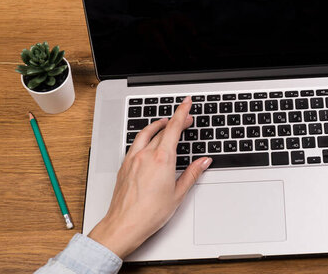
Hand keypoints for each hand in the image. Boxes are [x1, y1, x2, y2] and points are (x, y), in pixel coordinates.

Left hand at [88, 96, 211, 257]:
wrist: (124, 225)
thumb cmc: (150, 214)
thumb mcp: (178, 194)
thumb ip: (192, 174)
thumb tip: (203, 162)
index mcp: (162, 159)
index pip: (174, 127)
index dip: (182, 112)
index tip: (187, 103)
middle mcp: (146, 155)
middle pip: (162, 129)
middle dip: (175, 120)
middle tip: (185, 118)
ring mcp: (133, 159)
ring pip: (145, 133)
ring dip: (157, 125)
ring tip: (165, 123)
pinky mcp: (124, 165)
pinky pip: (135, 143)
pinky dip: (145, 136)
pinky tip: (149, 141)